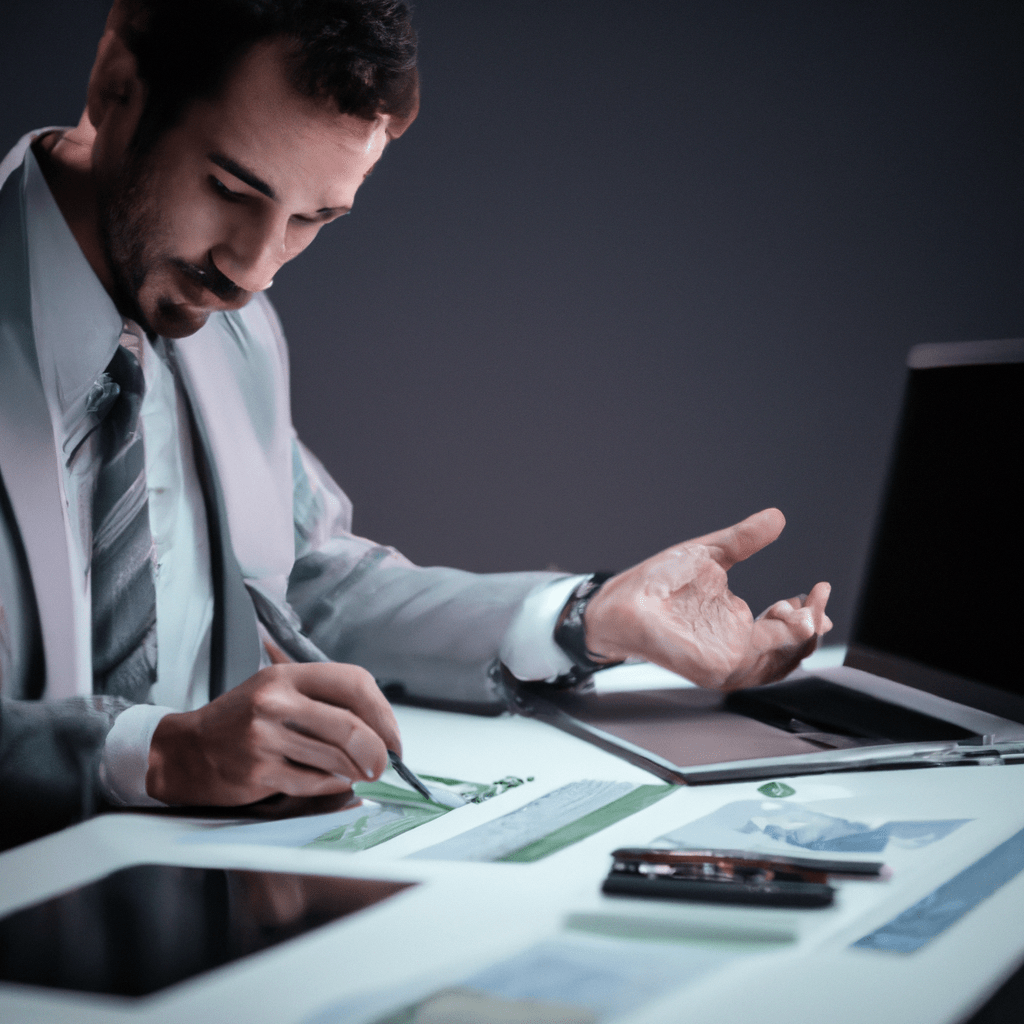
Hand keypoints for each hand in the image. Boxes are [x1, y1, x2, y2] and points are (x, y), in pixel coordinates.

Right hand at [146, 655, 399, 806]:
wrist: (185, 751)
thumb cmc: (241, 721)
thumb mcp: (278, 691)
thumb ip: (323, 700)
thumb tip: (381, 728)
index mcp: (286, 675)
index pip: (354, 682)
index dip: (383, 712)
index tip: (393, 736)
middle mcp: (275, 702)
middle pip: (350, 726)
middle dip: (378, 750)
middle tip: (386, 764)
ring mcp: (264, 738)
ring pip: (336, 758)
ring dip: (359, 772)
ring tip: (364, 774)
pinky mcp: (258, 772)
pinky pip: (314, 782)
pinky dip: (334, 786)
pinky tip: (336, 783)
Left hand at [582, 508, 832, 690]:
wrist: (619, 598)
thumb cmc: (655, 584)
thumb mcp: (709, 554)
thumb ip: (744, 540)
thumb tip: (777, 517)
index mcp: (737, 629)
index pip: (786, 633)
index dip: (809, 614)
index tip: (819, 587)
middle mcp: (734, 651)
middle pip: (791, 655)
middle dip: (813, 628)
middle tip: (817, 598)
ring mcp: (723, 663)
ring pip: (780, 664)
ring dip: (800, 638)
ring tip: (805, 608)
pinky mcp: (710, 667)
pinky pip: (753, 662)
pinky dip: (776, 644)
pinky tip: (786, 619)